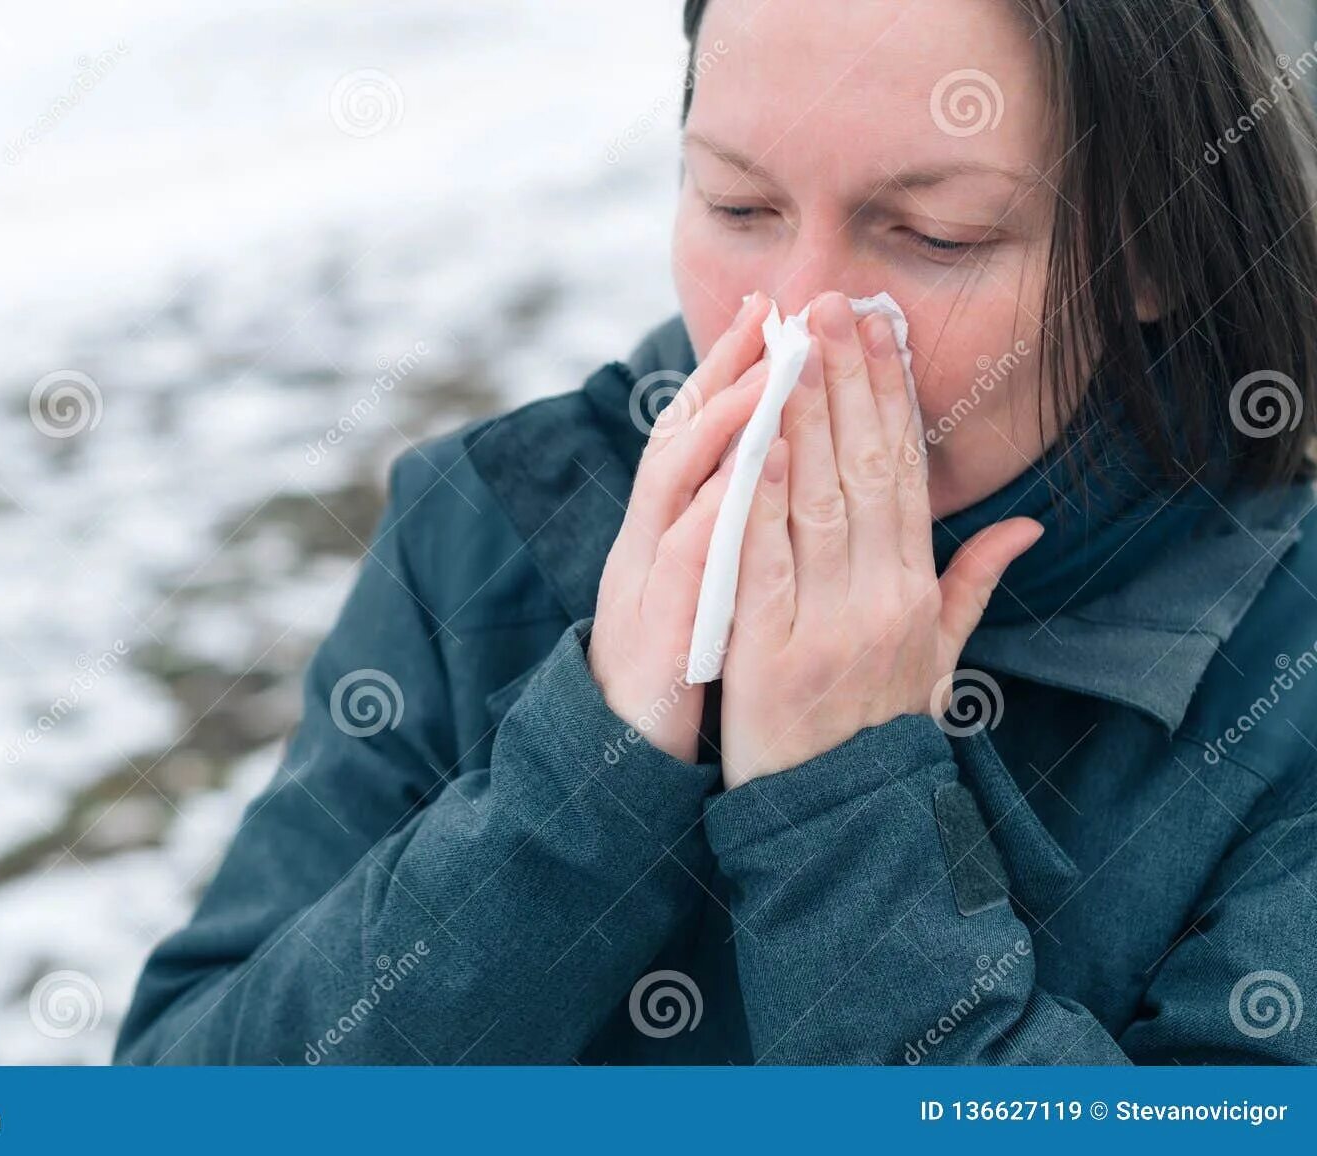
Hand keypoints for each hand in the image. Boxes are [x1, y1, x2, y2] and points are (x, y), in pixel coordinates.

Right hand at [588, 291, 773, 762]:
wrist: (627, 755)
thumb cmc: (684, 668)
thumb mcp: (719, 591)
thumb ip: (748, 535)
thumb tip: (787, 483)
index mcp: (677, 529)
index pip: (711, 435)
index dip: (742, 373)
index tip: (782, 315)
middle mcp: (653, 538)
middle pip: (685, 436)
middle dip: (726, 370)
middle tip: (768, 309)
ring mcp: (646, 578)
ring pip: (677, 484)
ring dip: (722, 423)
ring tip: (766, 370)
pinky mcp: (655, 626)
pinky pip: (682, 561)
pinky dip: (712, 514)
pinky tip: (743, 477)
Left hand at [718, 291, 1042, 787]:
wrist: (837, 819)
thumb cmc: (879, 728)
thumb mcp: (939, 660)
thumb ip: (973, 586)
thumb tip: (1025, 526)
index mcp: (917, 592)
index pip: (904, 474)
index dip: (890, 397)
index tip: (878, 330)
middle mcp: (880, 598)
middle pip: (864, 470)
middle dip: (848, 381)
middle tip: (833, 303)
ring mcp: (825, 624)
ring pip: (817, 502)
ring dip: (804, 416)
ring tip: (793, 344)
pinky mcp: (768, 652)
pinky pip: (764, 562)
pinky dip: (762, 500)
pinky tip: (758, 441)